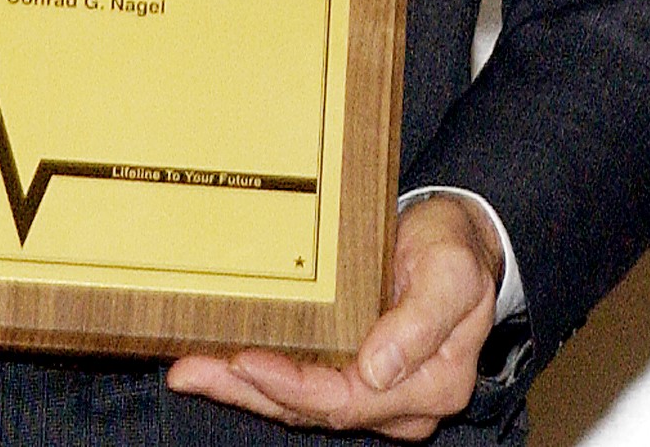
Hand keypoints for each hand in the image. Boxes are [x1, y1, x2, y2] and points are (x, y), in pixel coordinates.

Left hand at [165, 194, 503, 438]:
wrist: (459, 240)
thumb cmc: (454, 250)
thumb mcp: (451, 272)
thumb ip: (422, 320)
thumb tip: (377, 369)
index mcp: (431, 384)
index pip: (348, 400)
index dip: (292, 386)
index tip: (245, 360)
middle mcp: (399, 402)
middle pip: (314, 409)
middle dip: (250, 391)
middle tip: (194, 370)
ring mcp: (375, 394)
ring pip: (299, 404)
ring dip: (242, 389)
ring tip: (190, 370)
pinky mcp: (353, 377)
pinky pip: (300, 385)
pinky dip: (257, 377)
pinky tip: (217, 364)